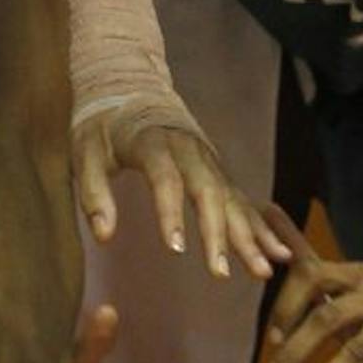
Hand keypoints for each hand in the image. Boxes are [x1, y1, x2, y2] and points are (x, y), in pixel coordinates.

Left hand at [72, 92, 288, 281]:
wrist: (131, 88)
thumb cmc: (102, 127)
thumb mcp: (85, 153)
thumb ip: (93, 193)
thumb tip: (104, 237)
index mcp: (153, 142)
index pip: (165, 179)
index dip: (170, 214)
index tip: (176, 250)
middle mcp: (189, 150)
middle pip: (209, 192)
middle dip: (218, 234)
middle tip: (222, 275)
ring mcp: (208, 161)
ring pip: (232, 199)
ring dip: (249, 236)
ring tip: (264, 270)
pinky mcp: (217, 172)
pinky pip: (241, 201)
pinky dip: (260, 227)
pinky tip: (277, 253)